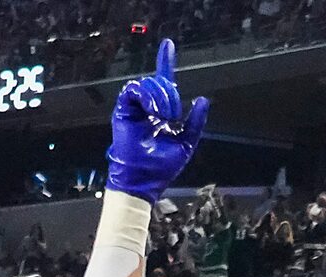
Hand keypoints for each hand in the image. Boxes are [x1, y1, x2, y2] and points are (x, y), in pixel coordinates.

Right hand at [106, 39, 207, 199]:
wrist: (143, 181)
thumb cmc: (161, 168)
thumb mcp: (186, 142)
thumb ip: (195, 122)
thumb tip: (203, 100)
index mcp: (159, 112)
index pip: (162, 82)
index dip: (166, 63)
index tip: (168, 45)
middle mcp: (146, 107)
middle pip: (159, 82)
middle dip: (170, 94)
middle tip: (173, 115)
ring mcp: (134, 108)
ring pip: (148, 84)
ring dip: (162, 97)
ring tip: (165, 116)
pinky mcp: (123, 110)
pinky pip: (134, 89)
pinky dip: (147, 97)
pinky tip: (154, 112)